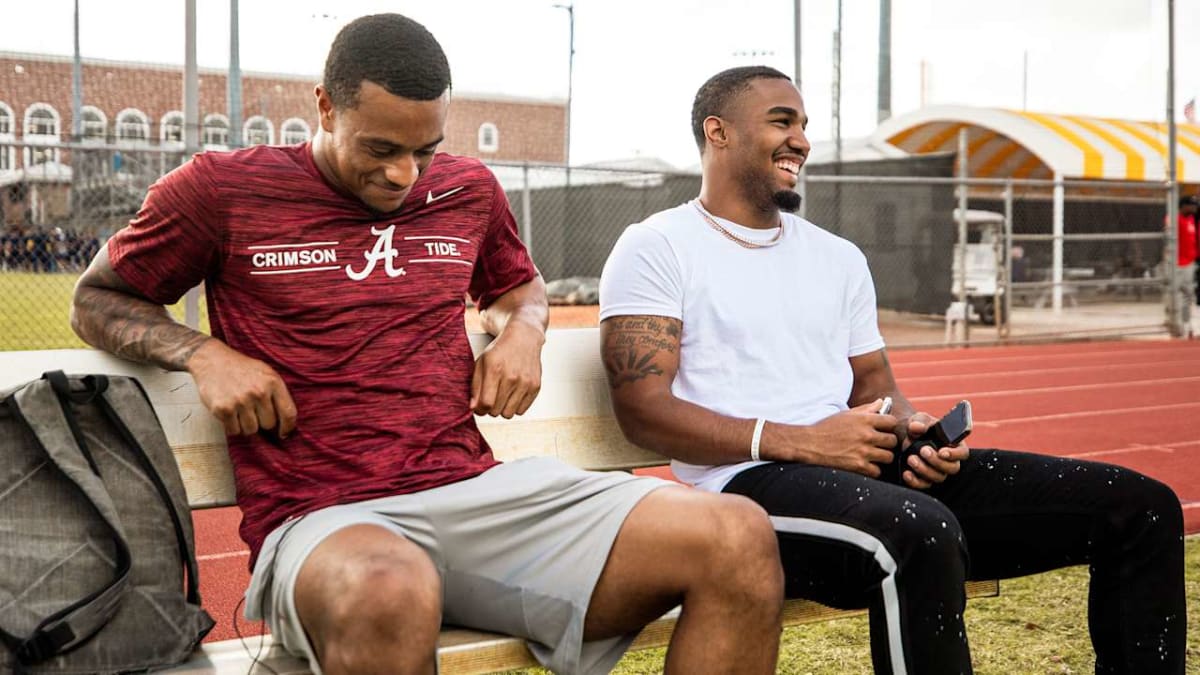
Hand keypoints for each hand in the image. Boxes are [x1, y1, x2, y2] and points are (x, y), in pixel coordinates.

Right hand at [187, 340, 297, 437]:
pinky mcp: (223, 409)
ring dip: (246, 424)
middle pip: (268, 424)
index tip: (283, 433)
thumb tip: (287, 422)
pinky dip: (231, 426)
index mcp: (273, 382)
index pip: (288, 413)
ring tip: (240, 410)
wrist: (212, 360)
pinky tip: (229, 412)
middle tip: (252, 410)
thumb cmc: (242, 369)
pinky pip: (234, 430)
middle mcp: (259, 392)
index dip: (288, 427)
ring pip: (251, 430)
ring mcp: (240, 401)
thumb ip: (277, 394)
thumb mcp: (266, 373)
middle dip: (261, 421)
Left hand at [470, 321, 542, 417]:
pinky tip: (513, 394)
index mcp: (495, 369)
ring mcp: (525, 382)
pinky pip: (521, 411)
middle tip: (491, 397)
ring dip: (503, 408)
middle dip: (490, 408)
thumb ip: (475, 386)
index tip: (478, 407)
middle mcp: (511, 377)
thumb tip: (473, 408)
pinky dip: (515, 406)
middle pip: (496, 411)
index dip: (479, 410)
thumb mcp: (481, 362)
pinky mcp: (535, 387)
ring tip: (502, 396)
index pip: (486, 403)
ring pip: (509, 414)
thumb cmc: (500, 350)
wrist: (524, 338)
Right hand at [769, 399, 897, 477]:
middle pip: (893, 441)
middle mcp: (866, 435)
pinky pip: (877, 471)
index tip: (883, 429)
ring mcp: (863, 451)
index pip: (892, 422)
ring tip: (874, 455)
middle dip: (887, 443)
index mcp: (865, 420)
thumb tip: (882, 402)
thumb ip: (866, 409)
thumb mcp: (846, 414)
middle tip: (879, 444)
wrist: (809, 444)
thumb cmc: (826, 427)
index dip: (889, 426)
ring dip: (882, 457)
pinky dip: (873, 470)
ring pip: (888, 457)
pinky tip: (866, 465)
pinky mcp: (858, 466)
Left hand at [899, 413, 969, 488]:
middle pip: (952, 468)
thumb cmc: (919, 426)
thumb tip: (918, 427)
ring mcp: (938, 471)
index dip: (955, 454)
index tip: (942, 452)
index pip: (963, 453)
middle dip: (937, 462)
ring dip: (924, 470)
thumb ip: (919, 421)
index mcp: (954, 444)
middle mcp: (949, 460)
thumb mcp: (919, 420)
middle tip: (923, 451)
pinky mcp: (925, 479)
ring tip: (911, 459)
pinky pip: (924, 485)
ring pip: (938, 477)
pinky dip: (915, 482)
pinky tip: (906, 473)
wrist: (904, 435)